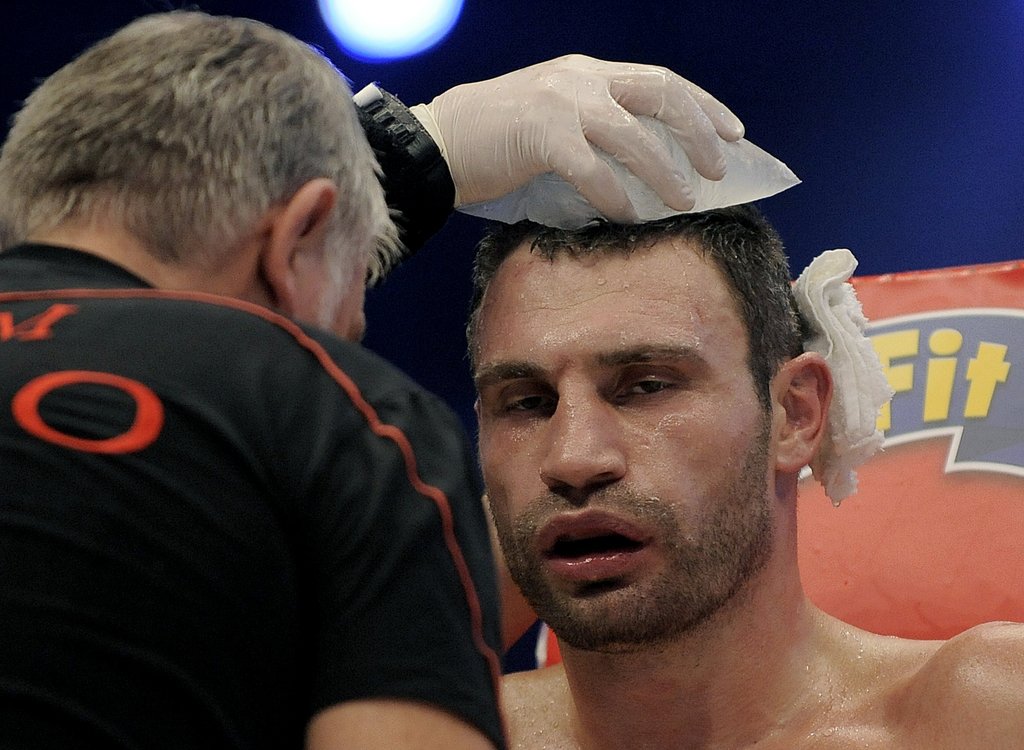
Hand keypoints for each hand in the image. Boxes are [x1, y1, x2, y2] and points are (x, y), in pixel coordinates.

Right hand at [410, 54, 743, 221]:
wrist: (437, 144)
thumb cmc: (496, 143)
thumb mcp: (554, 122)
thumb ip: (595, 134)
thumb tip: (647, 174)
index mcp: (586, 72)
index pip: (659, 80)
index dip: (703, 106)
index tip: (733, 134)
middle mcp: (579, 78)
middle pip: (660, 95)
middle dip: (697, 132)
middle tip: (717, 170)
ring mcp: (560, 102)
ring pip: (633, 134)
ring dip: (665, 170)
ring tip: (684, 201)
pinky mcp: (540, 134)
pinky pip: (593, 168)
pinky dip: (615, 194)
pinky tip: (629, 215)